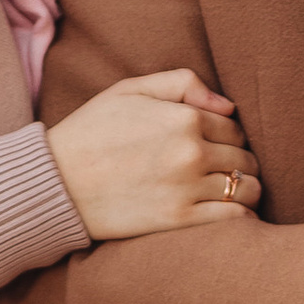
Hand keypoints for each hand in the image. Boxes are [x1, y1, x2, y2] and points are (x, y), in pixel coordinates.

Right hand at [46, 71, 260, 240]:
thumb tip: (228, 104)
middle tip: (225, 170)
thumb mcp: (129, 90)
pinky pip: (234, 219)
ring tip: (232, 192)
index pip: (234, 127)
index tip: (217, 145)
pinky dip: (243, 217)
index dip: (230, 135)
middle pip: (245, 158)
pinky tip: (235, 215)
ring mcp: (187, 188)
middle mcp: (192, 152)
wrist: (56, 183)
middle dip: (240, 162)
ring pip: (247, 189)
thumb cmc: (90, 132)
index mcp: (184, 117)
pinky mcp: (179, 220)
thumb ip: (181, 83)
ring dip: (246, 189)